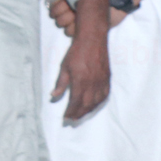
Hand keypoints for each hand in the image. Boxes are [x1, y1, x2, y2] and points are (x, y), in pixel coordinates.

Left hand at [52, 0, 112, 122]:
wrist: (93, 40)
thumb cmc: (76, 53)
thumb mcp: (64, 67)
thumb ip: (60, 83)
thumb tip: (53, 95)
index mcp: (80, 81)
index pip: (75, 102)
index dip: (70, 111)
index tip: (65, 117)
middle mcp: (92, 84)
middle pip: (86, 105)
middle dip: (78, 114)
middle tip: (72, 120)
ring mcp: (102, 82)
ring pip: (96, 102)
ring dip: (88, 110)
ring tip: (80, 115)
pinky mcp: (107, 79)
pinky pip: (104, 95)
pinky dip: (98, 103)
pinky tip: (93, 105)